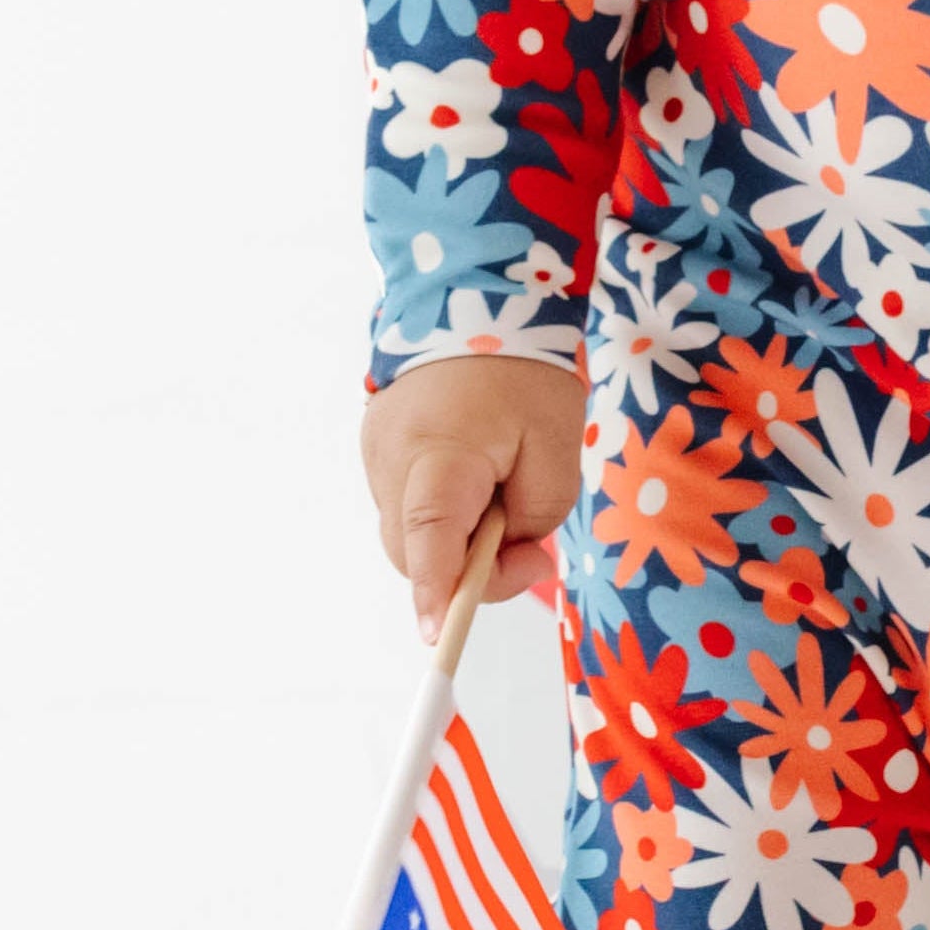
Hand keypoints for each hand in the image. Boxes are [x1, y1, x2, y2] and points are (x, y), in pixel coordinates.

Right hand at [360, 354, 584, 633]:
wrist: (472, 294)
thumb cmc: (521, 369)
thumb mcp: (554, 444)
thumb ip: (536, 513)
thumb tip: (509, 556)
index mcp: (438, 455)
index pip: (428, 539)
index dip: (437, 592)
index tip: (439, 635)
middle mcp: (391, 460)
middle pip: (415, 550)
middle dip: (469, 569)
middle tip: (528, 548)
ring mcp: (375, 454)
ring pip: (412, 530)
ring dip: (459, 535)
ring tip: (506, 488)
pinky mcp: (377, 447)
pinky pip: (409, 502)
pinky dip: (445, 510)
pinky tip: (479, 475)